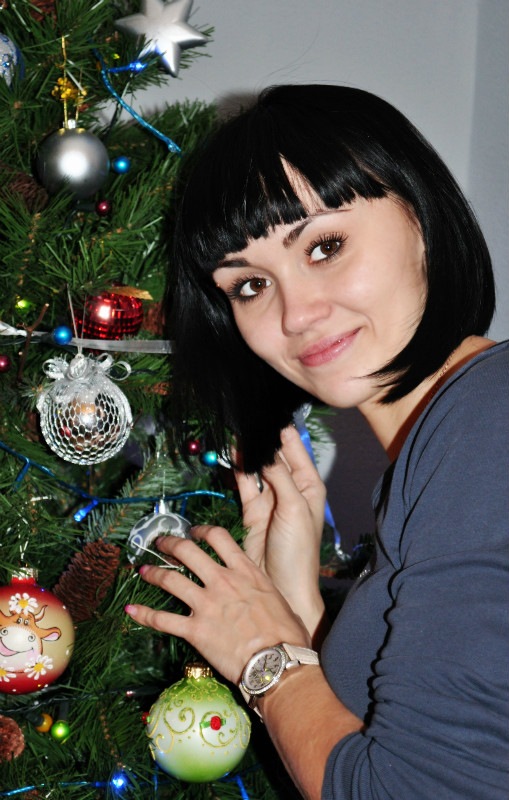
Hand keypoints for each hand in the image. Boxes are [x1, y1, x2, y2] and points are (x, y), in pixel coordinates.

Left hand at [125, 525, 310, 684]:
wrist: (276, 662)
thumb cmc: (286, 636)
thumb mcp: (278, 600)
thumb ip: (263, 590)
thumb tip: (264, 594)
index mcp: (245, 571)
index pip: (218, 538)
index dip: (201, 531)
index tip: (193, 532)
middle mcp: (222, 581)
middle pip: (188, 552)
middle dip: (171, 544)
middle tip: (161, 543)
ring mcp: (206, 604)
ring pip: (171, 580)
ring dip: (154, 573)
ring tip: (143, 570)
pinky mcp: (195, 630)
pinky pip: (162, 620)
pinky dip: (144, 614)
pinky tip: (132, 610)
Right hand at [236, 426, 326, 635]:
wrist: (284, 588)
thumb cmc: (299, 552)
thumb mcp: (294, 508)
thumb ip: (278, 476)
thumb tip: (265, 448)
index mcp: (309, 485)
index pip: (294, 448)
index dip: (280, 430)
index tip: (264, 414)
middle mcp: (291, 488)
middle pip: (273, 455)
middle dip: (260, 439)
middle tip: (243, 421)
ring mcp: (271, 498)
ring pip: (257, 467)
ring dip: (246, 453)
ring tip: (233, 434)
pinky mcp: (253, 511)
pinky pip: (244, 484)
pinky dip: (237, 470)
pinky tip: (230, 456)